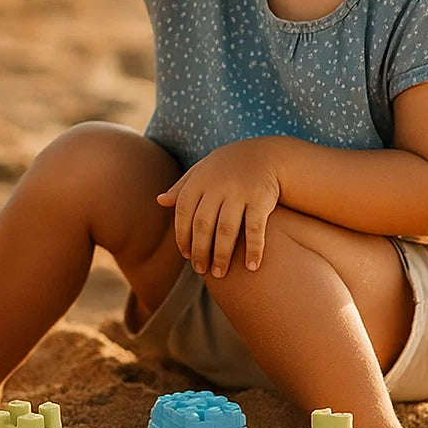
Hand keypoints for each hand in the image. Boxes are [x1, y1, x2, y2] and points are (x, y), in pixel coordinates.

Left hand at [156, 139, 281, 277]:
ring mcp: (239, 192)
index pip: (183, 212)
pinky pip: (255, 228)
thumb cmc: (228, 166)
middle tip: (201, 270)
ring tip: (220, 273)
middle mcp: (217, 186)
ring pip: (226, 230)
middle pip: (202, 225)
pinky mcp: (261, 198)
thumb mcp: (203, 170)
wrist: (267, 154)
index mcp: (199, 181)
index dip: (182, 236)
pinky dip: (253, 249)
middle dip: (200, 250)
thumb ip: (182, 186)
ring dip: (221, 255)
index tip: (185, 255)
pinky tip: (252, 267)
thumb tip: (160, 201)